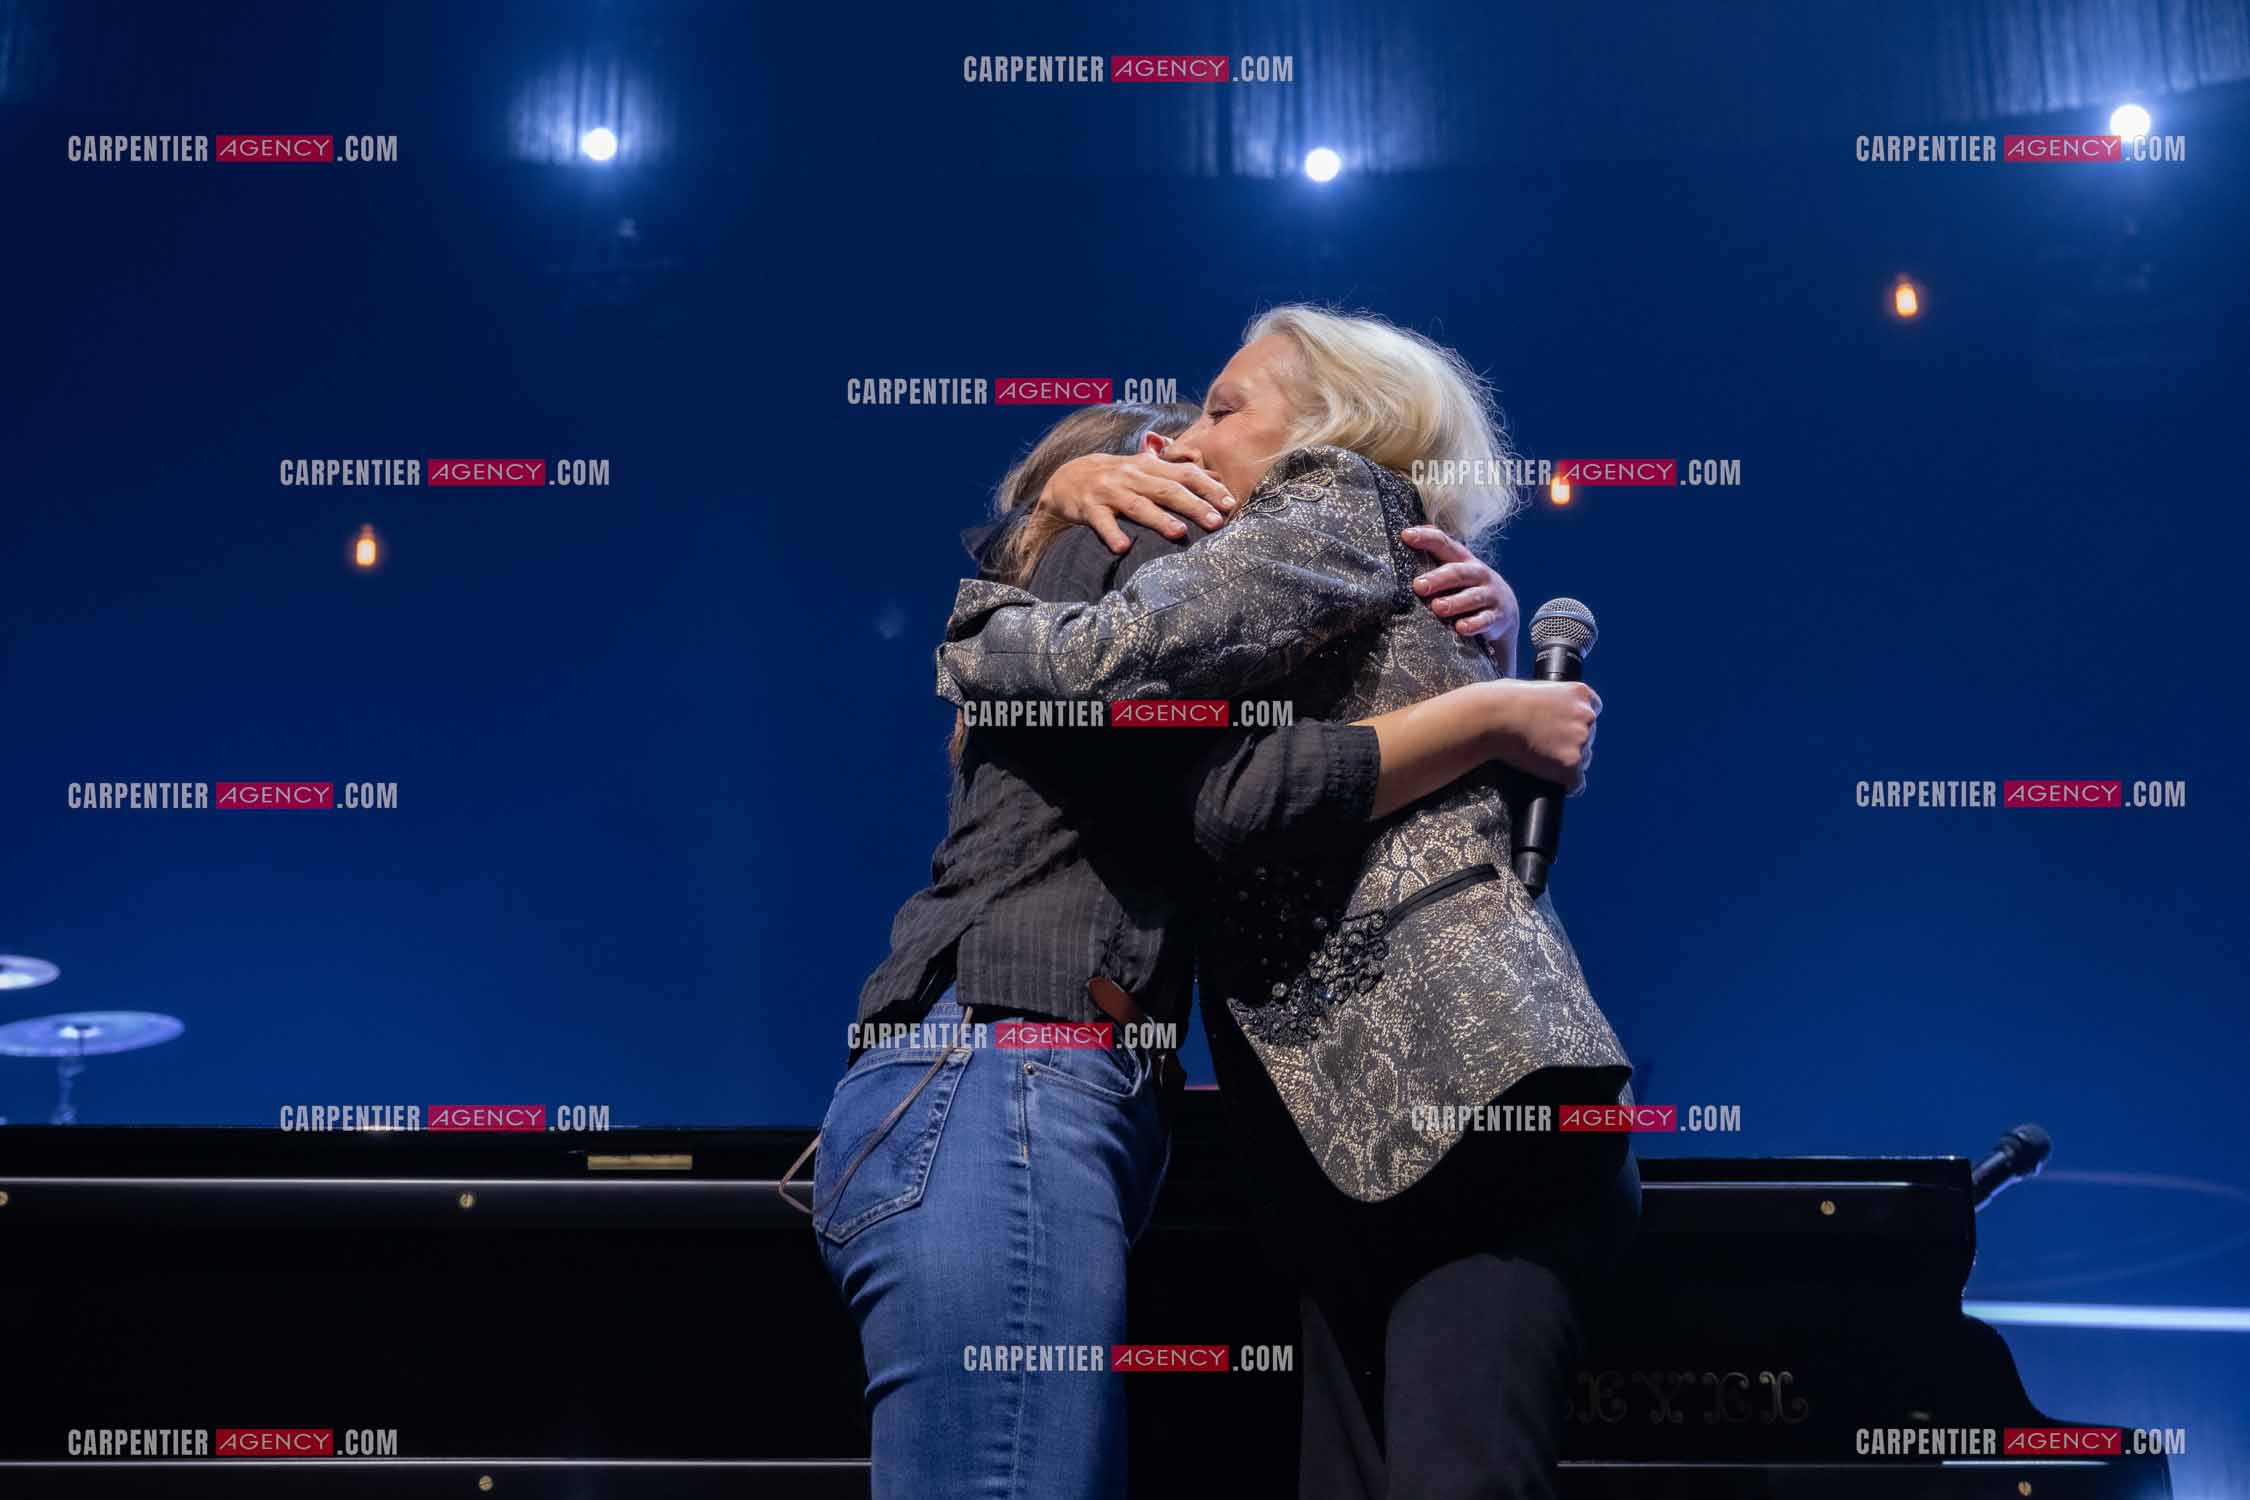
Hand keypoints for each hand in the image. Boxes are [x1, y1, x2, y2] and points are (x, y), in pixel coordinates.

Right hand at [1036, 448, 1234, 554]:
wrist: (1067, 479)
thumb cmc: (1115, 477)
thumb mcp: (1143, 468)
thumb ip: (1175, 473)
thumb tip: (1213, 476)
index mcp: (1149, 467)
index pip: (1185, 474)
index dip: (1209, 487)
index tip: (1230, 503)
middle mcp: (1131, 476)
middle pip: (1167, 490)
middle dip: (1194, 505)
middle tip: (1216, 522)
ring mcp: (1109, 492)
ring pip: (1138, 505)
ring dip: (1159, 519)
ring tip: (1179, 533)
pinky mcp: (1088, 509)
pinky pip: (1102, 523)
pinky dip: (1112, 534)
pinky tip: (1123, 548)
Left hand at [1403, 527, 1518, 653]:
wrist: (1503, 611)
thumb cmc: (1467, 587)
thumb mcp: (1455, 568)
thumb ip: (1435, 554)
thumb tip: (1406, 533)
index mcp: (1463, 560)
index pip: (1444, 543)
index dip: (1426, 538)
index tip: (1406, 536)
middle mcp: (1478, 574)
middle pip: (1458, 572)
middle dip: (1438, 578)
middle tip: (1418, 586)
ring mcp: (1490, 595)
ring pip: (1473, 597)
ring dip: (1455, 602)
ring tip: (1437, 607)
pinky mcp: (1496, 616)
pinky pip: (1485, 620)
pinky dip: (1474, 624)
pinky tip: (1461, 628)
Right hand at [1480, 679, 1599, 793]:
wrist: (1491, 717)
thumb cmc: (1501, 701)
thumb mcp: (1534, 688)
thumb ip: (1552, 701)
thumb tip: (1548, 714)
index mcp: (1580, 693)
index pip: (1592, 712)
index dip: (1575, 723)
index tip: (1561, 730)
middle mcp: (1587, 715)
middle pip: (1588, 738)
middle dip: (1570, 744)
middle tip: (1544, 747)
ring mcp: (1581, 740)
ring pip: (1582, 761)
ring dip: (1565, 763)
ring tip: (1539, 760)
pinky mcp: (1571, 764)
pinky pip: (1576, 784)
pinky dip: (1565, 785)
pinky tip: (1552, 781)